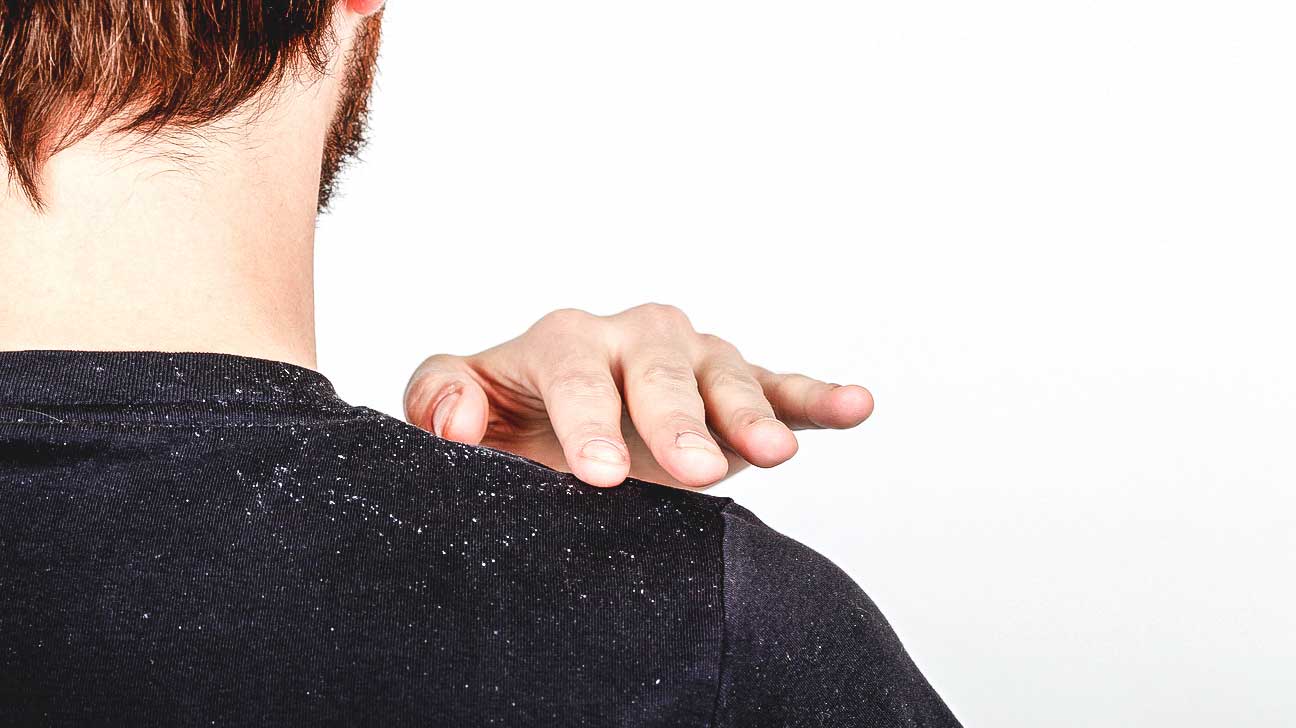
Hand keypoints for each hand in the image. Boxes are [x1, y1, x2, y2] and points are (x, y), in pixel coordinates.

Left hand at [403, 304, 873, 488]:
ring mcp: (693, 361)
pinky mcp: (737, 390)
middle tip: (692, 472)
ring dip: (751, 412)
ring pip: (728, 374)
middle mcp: (635, 338)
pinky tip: (856, 405)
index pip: (577, 368)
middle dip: (677, 419)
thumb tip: (459, 421)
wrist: (559, 430)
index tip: (598, 476)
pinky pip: (784, 386)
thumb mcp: (461, 409)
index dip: (588, 419)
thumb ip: (439, 399)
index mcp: (565, 339)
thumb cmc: (510, 422)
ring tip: (776, 452)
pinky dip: (818, 397)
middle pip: (662, 367)